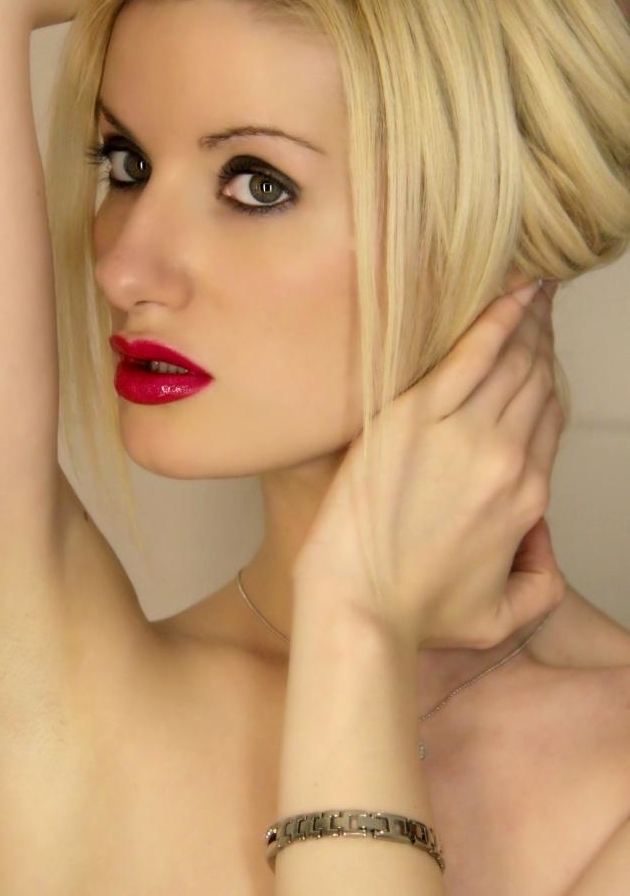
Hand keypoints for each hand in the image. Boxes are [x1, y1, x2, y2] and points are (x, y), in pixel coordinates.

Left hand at [294, 281, 566, 651]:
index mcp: (527, 500)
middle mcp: (506, 461)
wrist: (358, 604)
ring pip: (511, 363)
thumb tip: (542, 536)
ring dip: (527, 320)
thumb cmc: (414, 613)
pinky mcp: (413, 420)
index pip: (547, 421)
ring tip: (533, 289)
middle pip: (534, 384)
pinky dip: (496, 319)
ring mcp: (463, 437)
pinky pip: (469, 356)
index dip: (548, 380)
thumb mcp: (501, 617)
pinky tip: (512, 290)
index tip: (542, 353)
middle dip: (542, 340)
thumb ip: (541, 579)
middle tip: (541, 304)